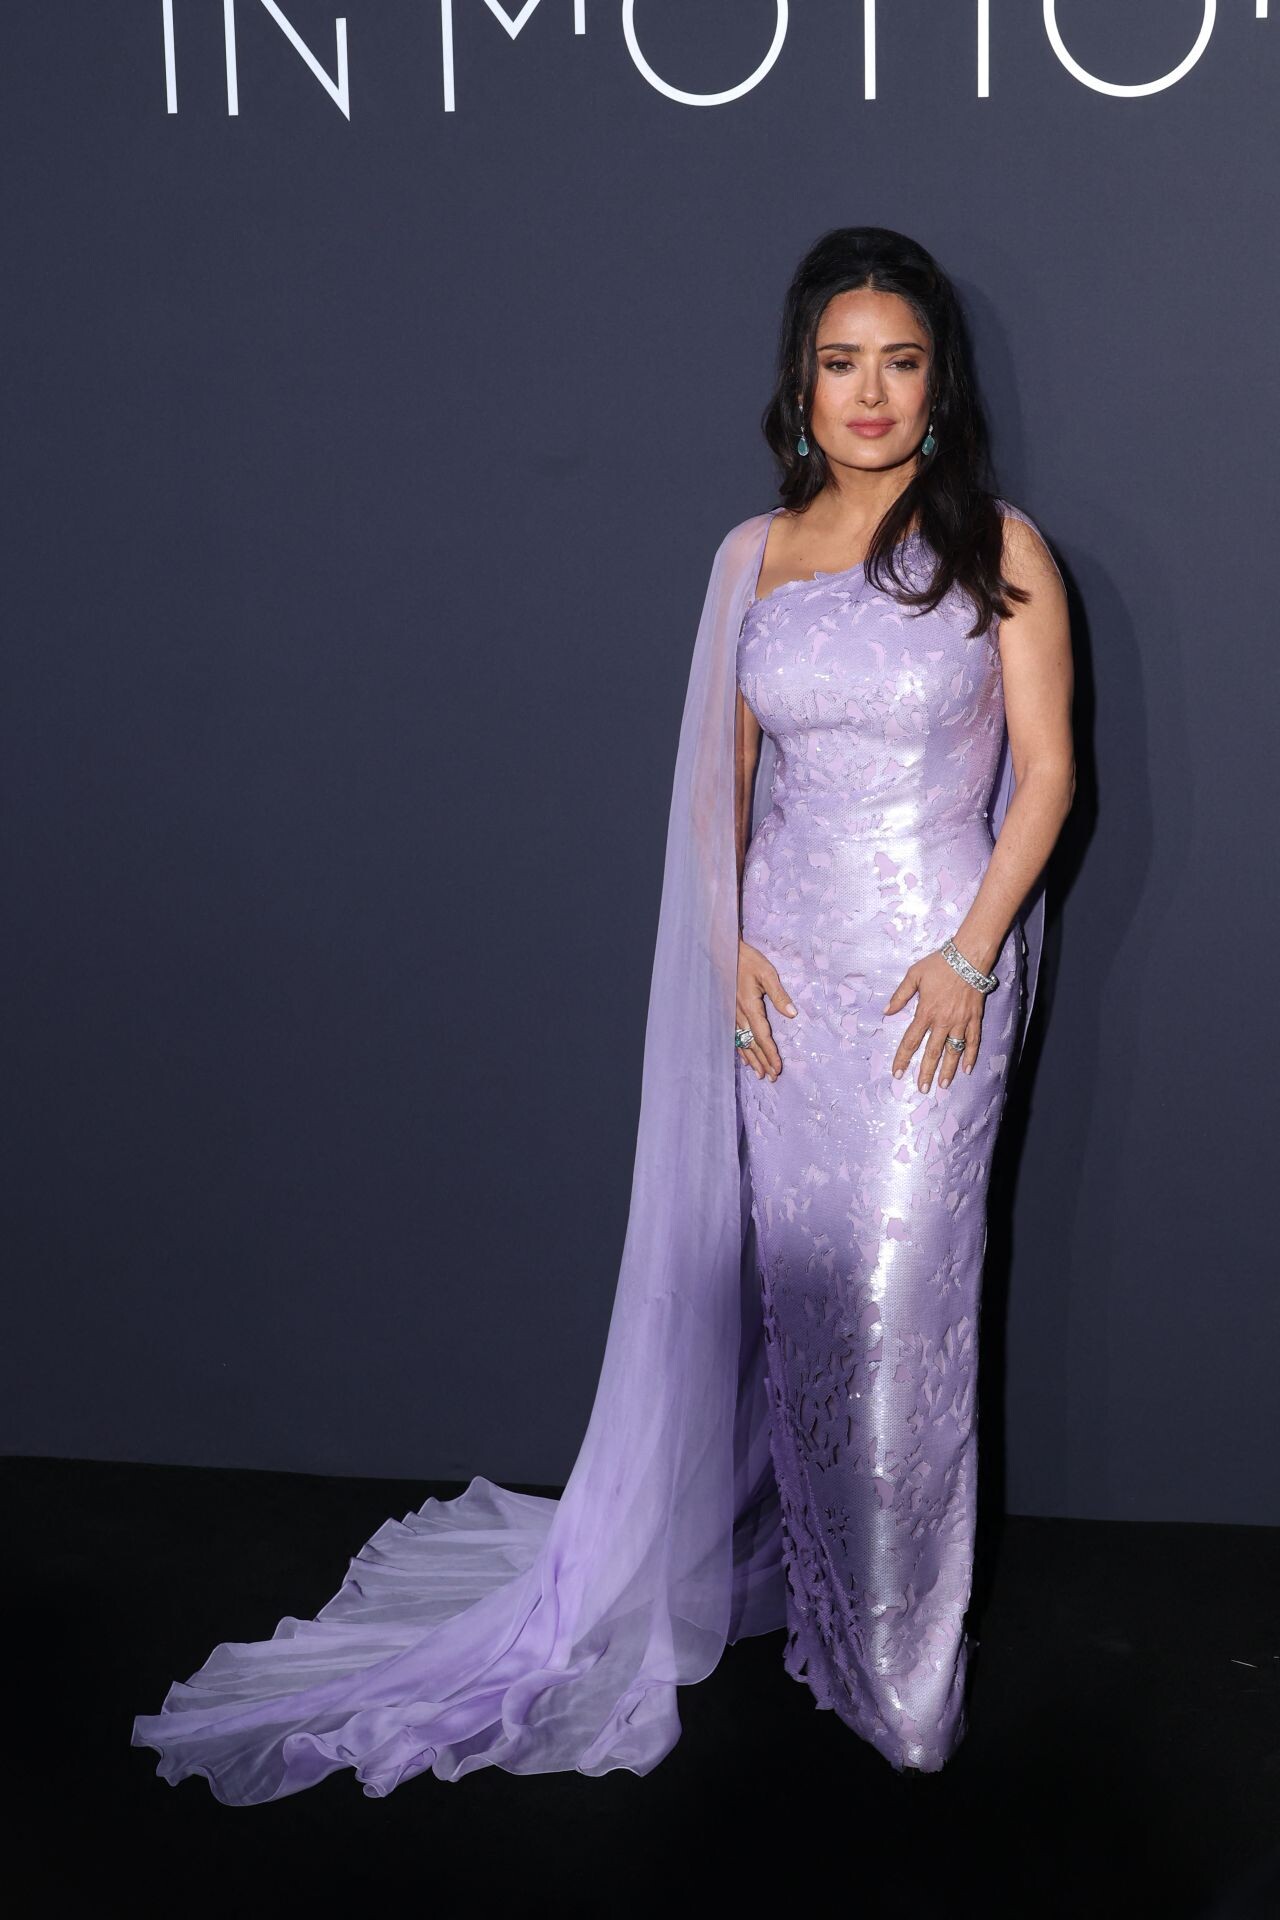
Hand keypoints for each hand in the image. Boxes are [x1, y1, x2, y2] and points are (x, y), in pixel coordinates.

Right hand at [736, 940, 796, 1080]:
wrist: (725, 952)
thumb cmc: (748, 960)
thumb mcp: (767, 973)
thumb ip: (779, 995)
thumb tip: (792, 1014)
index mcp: (749, 1006)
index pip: (762, 1035)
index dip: (770, 1053)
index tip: (778, 1067)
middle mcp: (739, 1014)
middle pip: (752, 1044)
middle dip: (763, 1061)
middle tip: (772, 1077)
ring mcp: (732, 1014)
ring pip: (742, 1042)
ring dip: (752, 1059)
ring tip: (761, 1074)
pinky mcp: (729, 1012)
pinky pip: (735, 1036)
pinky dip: (741, 1049)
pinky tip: (746, 1058)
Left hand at [882, 950, 985, 1091]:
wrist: (969, 956)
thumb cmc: (940, 964)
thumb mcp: (914, 975)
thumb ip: (900, 995)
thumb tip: (886, 1011)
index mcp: (926, 1012)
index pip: (911, 1041)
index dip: (903, 1058)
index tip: (897, 1073)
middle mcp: (943, 1021)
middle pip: (932, 1052)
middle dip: (925, 1072)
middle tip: (921, 1089)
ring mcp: (961, 1021)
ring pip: (953, 1051)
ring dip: (948, 1070)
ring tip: (943, 1085)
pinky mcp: (974, 1018)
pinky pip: (973, 1040)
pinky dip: (970, 1055)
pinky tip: (967, 1069)